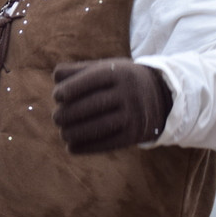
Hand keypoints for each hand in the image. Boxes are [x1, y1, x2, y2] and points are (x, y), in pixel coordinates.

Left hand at [51, 59, 172, 152]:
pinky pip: (108, 143)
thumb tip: (56, 78)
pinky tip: (72, 147)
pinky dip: (87, 147)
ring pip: (100, 126)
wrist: (159, 96)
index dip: (71, 89)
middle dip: (70, 113)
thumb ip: (78, 71)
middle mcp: (129, 92)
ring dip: (76, 133)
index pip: (91, 80)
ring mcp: (134, 114)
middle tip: (56, 118)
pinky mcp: (135, 134)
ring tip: (63, 133)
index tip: (56, 97)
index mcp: (119, 73)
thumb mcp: (105, 69)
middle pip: (94, 104)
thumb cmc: (119, 81)